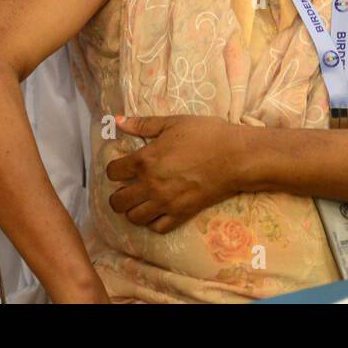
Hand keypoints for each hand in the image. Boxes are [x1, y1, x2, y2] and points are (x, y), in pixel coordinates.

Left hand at [107, 115, 245, 232]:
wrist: (235, 156)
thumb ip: (143, 124)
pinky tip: (157, 210)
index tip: (122, 167)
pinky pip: (157, 227)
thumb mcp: (172, 123)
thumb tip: (118, 121)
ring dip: (133, 210)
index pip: (113, 172)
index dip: (114, 169)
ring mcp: (165, 202)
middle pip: (117, 202)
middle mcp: (150, 185)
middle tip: (127, 188)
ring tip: (140, 200)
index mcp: (145, 160)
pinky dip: (153, 221)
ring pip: (134, 218)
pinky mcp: (181, 214)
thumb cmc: (205, 134)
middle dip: (117, 195)